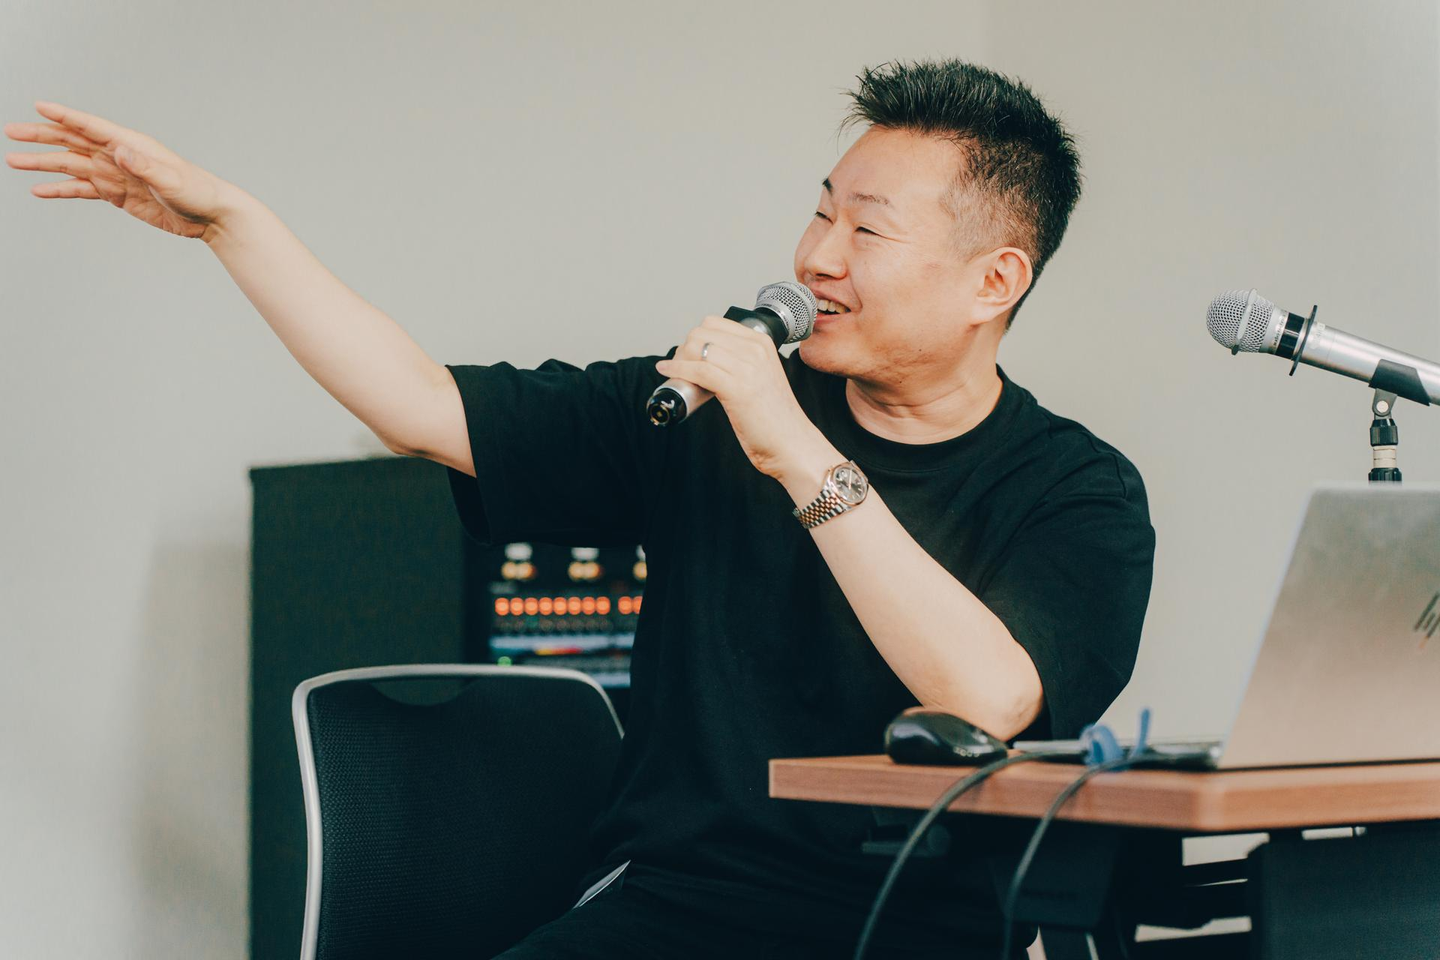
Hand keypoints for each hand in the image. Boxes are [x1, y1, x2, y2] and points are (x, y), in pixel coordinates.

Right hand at [5, 100, 239, 240]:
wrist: (211, 216)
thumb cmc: (198, 192)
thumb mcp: (172, 180)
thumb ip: (144, 166)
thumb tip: (119, 152)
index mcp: (132, 145)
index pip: (91, 126)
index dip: (65, 116)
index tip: (39, 106)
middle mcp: (119, 156)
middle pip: (73, 142)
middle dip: (42, 137)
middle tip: (12, 132)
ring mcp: (116, 174)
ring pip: (72, 165)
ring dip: (44, 163)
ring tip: (14, 161)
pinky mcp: (117, 194)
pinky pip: (83, 189)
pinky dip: (61, 189)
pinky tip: (40, 190)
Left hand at [655, 316, 834, 481]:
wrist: (790, 443)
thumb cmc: (773, 417)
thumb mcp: (760, 376)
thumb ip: (741, 363)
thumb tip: (706, 358)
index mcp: (761, 342)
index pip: (715, 323)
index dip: (695, 338)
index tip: (689, 356)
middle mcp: (755, 349)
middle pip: (702, 333)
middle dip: (684, 348)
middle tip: (683, 369)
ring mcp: (747, 367)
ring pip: (697, 348)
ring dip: (679, 360)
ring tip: (679, 377)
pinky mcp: (737, 387)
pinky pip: (698, 369)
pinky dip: (677, 370)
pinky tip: (667, 372)